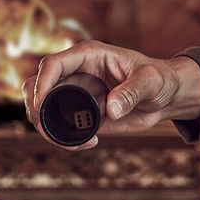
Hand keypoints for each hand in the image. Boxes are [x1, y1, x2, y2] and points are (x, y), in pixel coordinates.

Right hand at [23, 40, 199, 148]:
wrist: (165, 97)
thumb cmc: (160, 80)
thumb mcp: (151, 82)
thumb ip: (131, 92)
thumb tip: (110, 109)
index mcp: (87, 56)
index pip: (52, 65)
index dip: (42, 83)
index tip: (42, 105)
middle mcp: (75, 74)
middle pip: (35, 86)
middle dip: (34, 108)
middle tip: (47, 128)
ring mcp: (73, 95)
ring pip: (40, 108)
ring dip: (45, 127)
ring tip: (70, 141)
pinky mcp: (78, 114)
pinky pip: (58, 126)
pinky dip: (63, 139)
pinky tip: (88, 143)